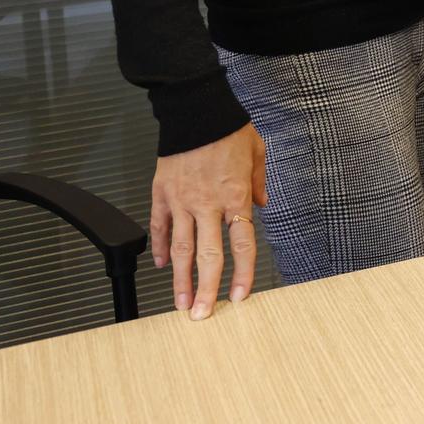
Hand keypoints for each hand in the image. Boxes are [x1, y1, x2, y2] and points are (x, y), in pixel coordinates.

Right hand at [149, 124, 267, 320]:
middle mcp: (207, 203)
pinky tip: (163, 265)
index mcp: (235, 195)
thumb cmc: (229, 128)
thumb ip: (260, 182)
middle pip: (207, 255)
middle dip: (204, 288)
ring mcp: (182, 200)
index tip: (239, 295)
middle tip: (201, 314)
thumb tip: (262, 205)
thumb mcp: (257, 152)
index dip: (241, 273)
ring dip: (180, 279)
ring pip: (180, 248)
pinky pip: (160, 226)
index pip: (241, 244)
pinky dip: (161, 247)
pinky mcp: (162, 193)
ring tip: (180, 303)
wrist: (195, 109)